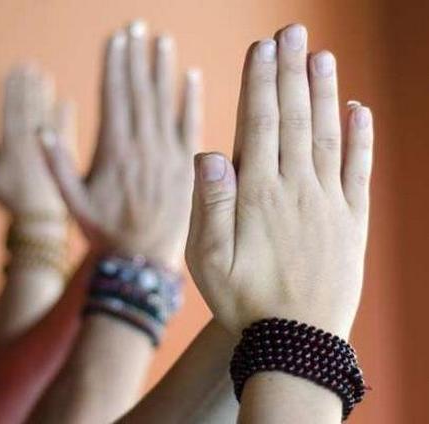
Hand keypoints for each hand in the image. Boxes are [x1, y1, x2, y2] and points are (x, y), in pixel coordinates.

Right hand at [0, 65, 70, 215]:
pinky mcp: (69, 157)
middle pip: (30, 108)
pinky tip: (67, 102)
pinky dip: (67, 116)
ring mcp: (51, 149)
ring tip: (44, 77)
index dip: (11, 89)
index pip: (11, 110)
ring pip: (48, 115)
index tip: (13, 70)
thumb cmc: (13, 200)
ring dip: (46, 95)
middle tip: (29, 66)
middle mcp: (32, 143)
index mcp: (12, 145)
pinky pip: (68, 131)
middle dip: (28, 85)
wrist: (41, 220)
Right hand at [41, 21, 201, 267]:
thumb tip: (41, 130)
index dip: (115, 65)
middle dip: (136, 57)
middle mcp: (143, 147)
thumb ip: (56, 167)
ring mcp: (169, 155)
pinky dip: (191, 100)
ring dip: (163, 69)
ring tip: (161, 40)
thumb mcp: (73, 204)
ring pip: (166, 102)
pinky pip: (191, 125)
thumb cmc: (105, 232)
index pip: (115, 97)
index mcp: (114, 152)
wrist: (144, 259)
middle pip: (139, 92)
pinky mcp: (189, 165)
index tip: (116, 38)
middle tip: (137, 27)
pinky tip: (191, 76)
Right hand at [186, 24, 373, 337]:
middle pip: (294, 119)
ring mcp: (328, 204)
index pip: (259, 125)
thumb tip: (209, 154)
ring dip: (324, 92)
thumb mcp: (208, 261)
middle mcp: (295, 190)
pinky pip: (358, 171)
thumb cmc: (244, 302)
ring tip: (321, 55)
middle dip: (290, 72)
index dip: (260, 83)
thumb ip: (207, 207)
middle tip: (291, 33)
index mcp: (257, 196)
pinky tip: (360, 109)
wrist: (295, 342)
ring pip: (327, 136)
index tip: (262, 48)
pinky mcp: (352, 222)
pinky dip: (361, 137)